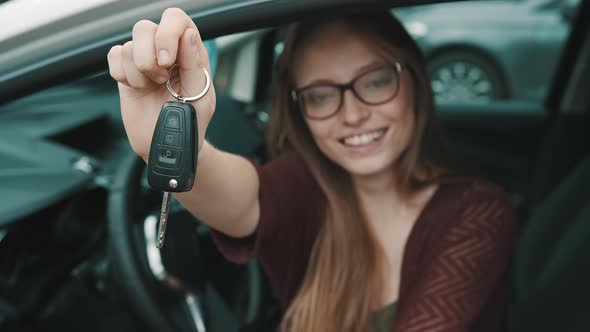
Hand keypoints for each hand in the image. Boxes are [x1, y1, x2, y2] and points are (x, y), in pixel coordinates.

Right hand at [107, 8, 215, 160]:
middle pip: (144, 27)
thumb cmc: (191, 121)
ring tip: (151, 87)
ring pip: (128, 45)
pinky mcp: (126, 72)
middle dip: (148, 56)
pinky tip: (136, 87)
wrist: (168, 144)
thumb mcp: (200, 96)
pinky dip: (122, 74)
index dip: (167, 34)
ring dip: (137, 71)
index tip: (167, 61)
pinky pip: (113, 56)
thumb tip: (188, 35)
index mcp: (190, 51)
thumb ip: (194, 64)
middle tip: (160, 79)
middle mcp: (166, 51)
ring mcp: (144, 60)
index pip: (176, 19)